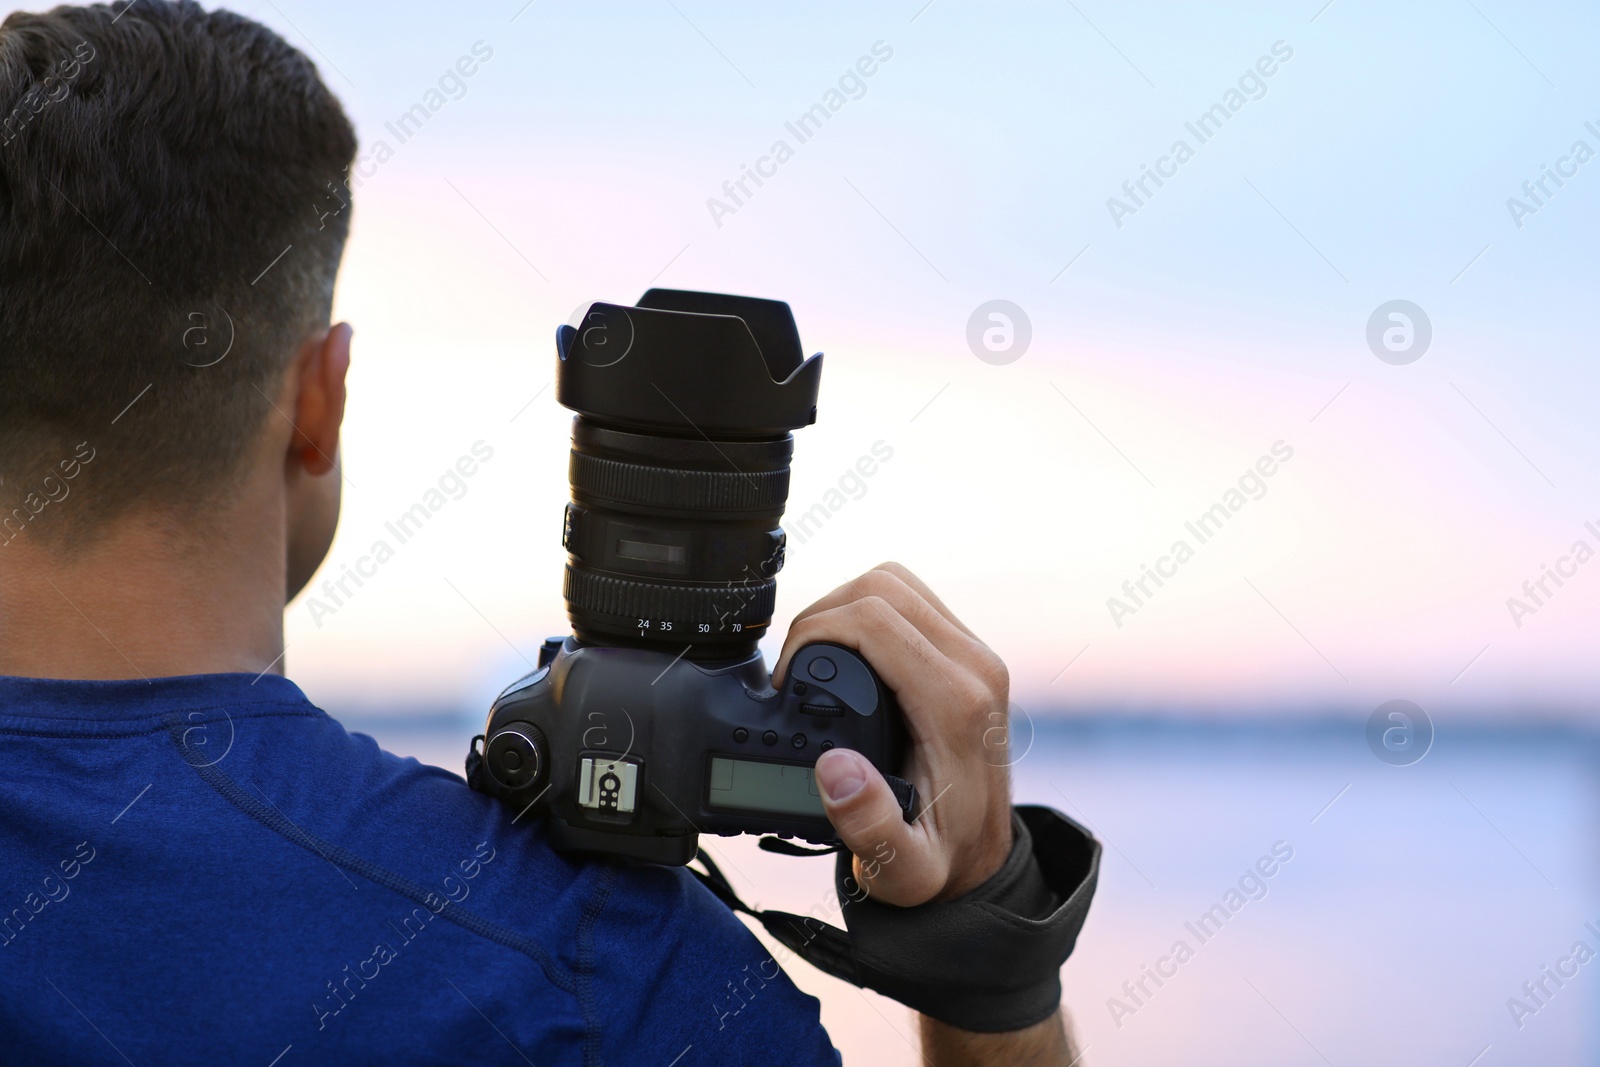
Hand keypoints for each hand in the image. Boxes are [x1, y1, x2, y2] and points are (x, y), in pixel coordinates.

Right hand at [774, 562, 1013, 906]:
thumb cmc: (937, 864)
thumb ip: (869, 826)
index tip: (785, 679)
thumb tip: (836, 768)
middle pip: (882, 587)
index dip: (813, 633)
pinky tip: (843, 654)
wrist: (980, 862)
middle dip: (821, 615)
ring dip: (843, 606)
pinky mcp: (968, 652)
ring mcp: (976, 655)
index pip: (874, 621)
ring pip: (896, 582)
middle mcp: (975, 668)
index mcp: (957, 706)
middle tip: (792, 667)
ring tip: (813, 656)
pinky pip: (909, 600)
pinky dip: (865, 612)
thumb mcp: (903, 869)